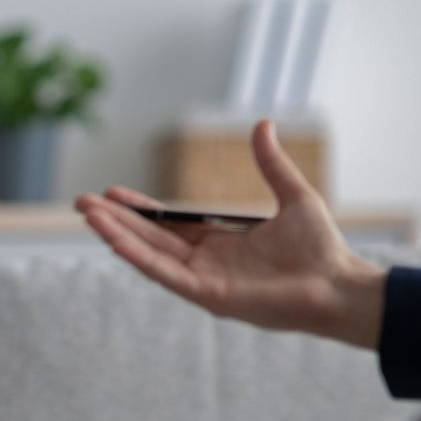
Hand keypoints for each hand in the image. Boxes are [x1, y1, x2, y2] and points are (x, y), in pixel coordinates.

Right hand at [73, 119, 384, 345]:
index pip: (168, 223)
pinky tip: (116, 242)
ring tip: (88, 216)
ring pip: (150, 254)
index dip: (139, 208)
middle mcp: (205, 262)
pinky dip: (140, 258)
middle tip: (81, 202)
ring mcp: (204, 281)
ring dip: (117, 235)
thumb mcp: (293, 196)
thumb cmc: (321, 249)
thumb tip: (261, 124)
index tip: (112, 192)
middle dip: (115, 220)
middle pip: (150, 237)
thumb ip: (270, 165)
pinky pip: (167, 275)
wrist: (339, 286)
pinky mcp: (209, 296)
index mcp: (219, 242)